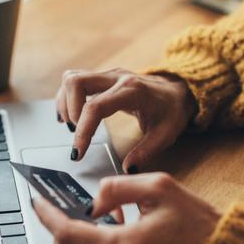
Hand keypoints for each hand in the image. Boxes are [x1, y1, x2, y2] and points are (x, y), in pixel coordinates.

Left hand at [32, 173, 220, 243]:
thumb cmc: (198, 222)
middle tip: (57, 214)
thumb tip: (92, 203)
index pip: (67, 234)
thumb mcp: (160, 187)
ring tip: (92, 222)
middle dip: (54, 235)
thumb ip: (117, 187)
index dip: (47, 217)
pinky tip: (112, 236)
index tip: (36, 202)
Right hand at [55, 68, 196, 172]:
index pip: (95, 107)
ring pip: (72, 78)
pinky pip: (75, 80)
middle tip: (77, 133)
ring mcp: (107, 75)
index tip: (78, 152)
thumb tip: (127, 168)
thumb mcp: (166, 134)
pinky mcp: (101, 77)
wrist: (178, 90)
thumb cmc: (171, 111)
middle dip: (69, 111)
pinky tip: (71, 116)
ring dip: (65, 103)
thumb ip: (146, 152)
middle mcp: (116, 77)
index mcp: (132, 91)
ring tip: (73, 126)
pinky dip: (67, 98)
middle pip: (76, 82)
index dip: (83, 130)